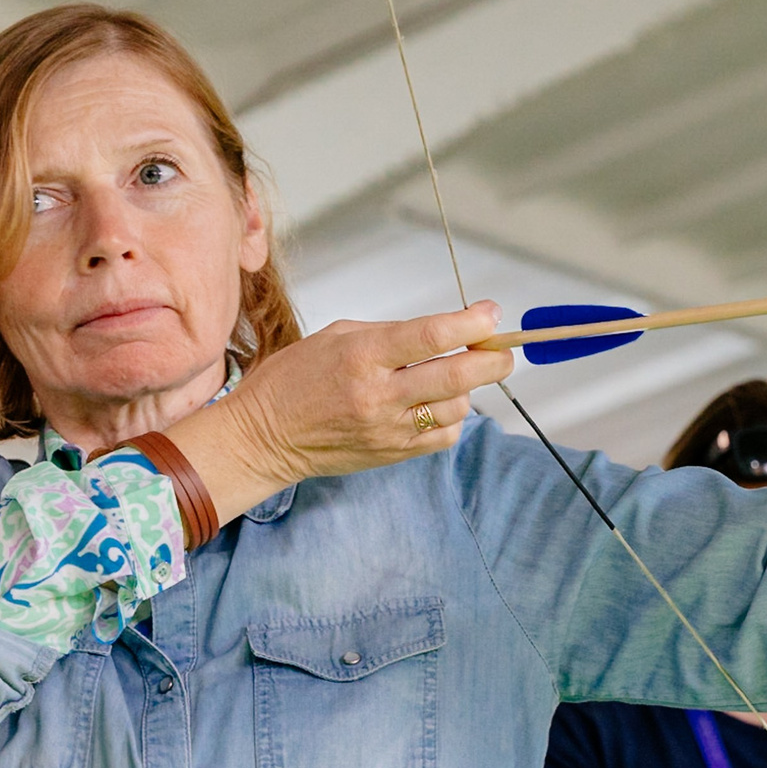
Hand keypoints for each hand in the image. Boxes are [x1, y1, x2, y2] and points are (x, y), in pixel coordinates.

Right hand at [176, 301, 515, 516]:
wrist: (264, 437)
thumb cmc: (295, 379)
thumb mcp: (338, 336)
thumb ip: (393, 333)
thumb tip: (446, 330)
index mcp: (363, 356)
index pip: (433, 335)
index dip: (472, 322)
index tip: (490, 313)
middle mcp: (379, 394)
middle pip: (460, 374)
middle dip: (494, 358)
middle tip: (502, 349)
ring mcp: (389, 429)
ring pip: (458, 407)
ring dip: (467, 388)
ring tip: (452, 376)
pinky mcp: (393, 454)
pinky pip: (444, 436)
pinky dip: (452, 417)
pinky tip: (437, 404)